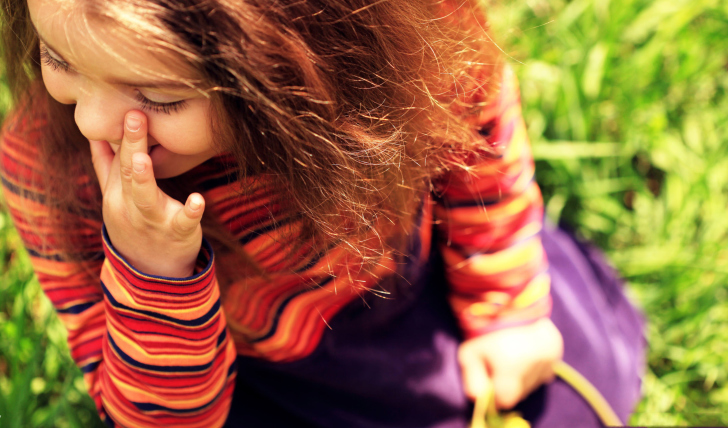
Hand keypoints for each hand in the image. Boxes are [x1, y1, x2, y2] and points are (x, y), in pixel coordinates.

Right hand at [90, 111, 204, 277]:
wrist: (150, 272)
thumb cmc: (135, 224)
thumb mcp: (115, 196)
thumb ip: (106, 165)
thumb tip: (94, 133)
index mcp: (116, 192)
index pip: (117, 158)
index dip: (121, 133)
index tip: (126, 104)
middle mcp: (130, 205)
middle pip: (128, 171)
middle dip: (131, 143)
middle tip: (135, 115)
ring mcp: (153, 220)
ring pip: (145, 197)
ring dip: (143, 177)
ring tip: (142, 157)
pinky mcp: (177, 233)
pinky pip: (183, 222)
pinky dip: (190, 211)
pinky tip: (198, 199)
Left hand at [458, 318, 563, 408]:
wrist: (506, 300)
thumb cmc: (483, 330)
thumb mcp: (468, 355)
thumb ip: (472, 382)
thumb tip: (479, 399)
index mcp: (511, 371)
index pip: (505, 401)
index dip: (494, 394)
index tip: (488, 381)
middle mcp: (533, 369)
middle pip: (521, 392)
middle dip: (509, 384)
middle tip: (498, 364)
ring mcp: (548, 360)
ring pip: (534, 382)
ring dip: (523, 376)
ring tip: (511, 355)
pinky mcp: (555, 350)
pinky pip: (546, 370)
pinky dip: (535, 366)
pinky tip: (524, 352)